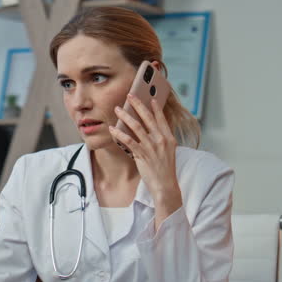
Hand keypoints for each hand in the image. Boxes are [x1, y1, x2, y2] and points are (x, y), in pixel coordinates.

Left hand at [109, 94, 182, 228]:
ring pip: (136, 127)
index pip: (161, 118)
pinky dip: (119, 134)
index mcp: (169, 138)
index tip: (150, 97)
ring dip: (125, 116)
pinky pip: (128, 141)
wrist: (165, 185)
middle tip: (130, 95)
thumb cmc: (164, 169)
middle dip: (138, 105)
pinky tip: (112, 129)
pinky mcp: (142, 155)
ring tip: (117, 109)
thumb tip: (149, 129)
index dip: (155, 107)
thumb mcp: (167, 151)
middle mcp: (161, 140)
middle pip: (148, 118)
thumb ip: (160, 139)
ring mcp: (151, 147)